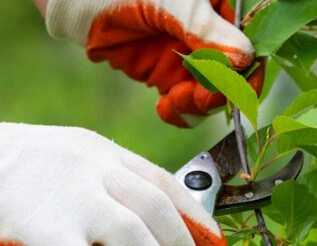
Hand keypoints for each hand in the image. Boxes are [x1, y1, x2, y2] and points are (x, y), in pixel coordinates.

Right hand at [0, 123, 225, 245]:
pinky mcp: (46, 224)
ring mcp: (72, 195)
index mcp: (103, 153)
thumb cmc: (32, 164)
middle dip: (178, 239)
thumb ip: (111, 180)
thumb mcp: (77, 159)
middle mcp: (94, 168)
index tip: (211, 234)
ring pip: (131, 231)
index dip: (193, 210)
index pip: (161, 180)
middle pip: (153, 206)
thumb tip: (146, 212)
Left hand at [39, 0, 263, 126]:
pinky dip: (180, 113)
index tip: (231, 91)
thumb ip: (206, 31)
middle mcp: (208, 38)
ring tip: (174, 101)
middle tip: (199, 99)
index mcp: (217, 12)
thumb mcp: (173, 2)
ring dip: (197, 106)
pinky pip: (185, 104)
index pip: (246, 47)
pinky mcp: (167, 77)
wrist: (79, 3)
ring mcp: (188, 60)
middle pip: (231, 78)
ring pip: (209, 95)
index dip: (245, 74)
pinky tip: (165, 108)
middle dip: (217, 94)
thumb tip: (244, 60)